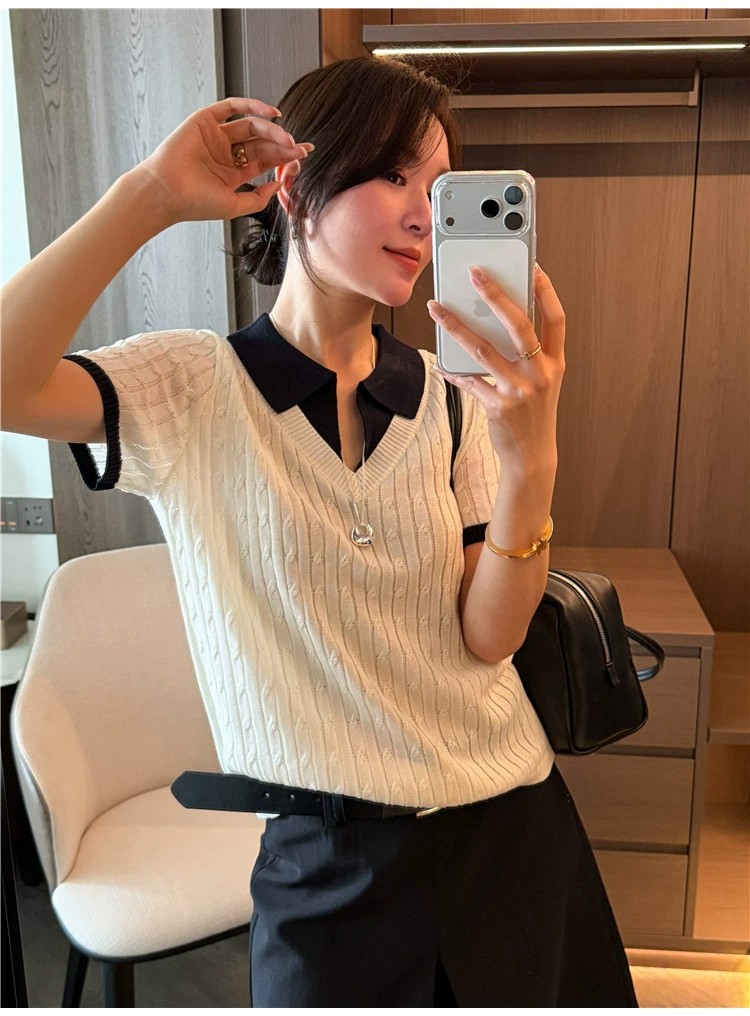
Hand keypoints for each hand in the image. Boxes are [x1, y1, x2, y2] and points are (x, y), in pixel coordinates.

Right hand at [136, 97, 313, 225]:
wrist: (167, 192)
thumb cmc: (196, 203)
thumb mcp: (235, 206)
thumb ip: (258, 198)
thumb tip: (280, 184)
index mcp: (233, 172)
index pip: (265, 161)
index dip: (285, 157)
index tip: (304, 156)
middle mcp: (226, 153)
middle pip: (262, 144)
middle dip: (283, 144)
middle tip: (301, 147)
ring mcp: (217, 135)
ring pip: (251, 126)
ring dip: (272, 131)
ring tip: (287, 139)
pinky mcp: (206, 120)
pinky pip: (232, 107)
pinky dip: (252, 106)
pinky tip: (272, 114)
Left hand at [428, 264, 565, 474]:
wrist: (532, 455)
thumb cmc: (534, 413)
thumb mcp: (542, 381)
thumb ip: (528, 354)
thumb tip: (497, 321)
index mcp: (555, 363)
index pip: (556, 319)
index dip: (546, 292)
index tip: (532, 267)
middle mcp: (540, 374)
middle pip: (519, 326)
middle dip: (496, 295)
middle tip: (475, 273)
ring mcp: (519, 390)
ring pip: (483, 349)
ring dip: (456, 326)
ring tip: (437, 309)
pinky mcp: (498, 406)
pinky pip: (468, 381)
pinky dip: (451, 370)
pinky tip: (438, 361)